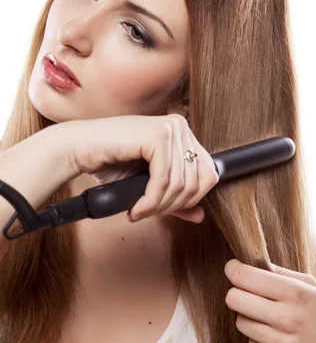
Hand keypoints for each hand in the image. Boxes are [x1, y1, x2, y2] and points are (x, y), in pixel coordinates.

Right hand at [68, 113, 218, 223]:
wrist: (79, 150)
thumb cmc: (111, 163)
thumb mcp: (150, 184)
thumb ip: (175, 197)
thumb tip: (201, 215)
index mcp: (183, 133)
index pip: (209, 173)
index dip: (190, 199)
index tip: (164, 209)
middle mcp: (180, 126)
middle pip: (199, 181)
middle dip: (173, 205)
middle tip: (149, 212)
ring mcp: (170, 128)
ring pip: (181, 184)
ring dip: (159, 206)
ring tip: (139, 211)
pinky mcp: (157, 136)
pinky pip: (164, 180)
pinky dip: (150, 201)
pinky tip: (136, 208)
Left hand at [224, 259, 315, 342]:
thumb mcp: (312, 286)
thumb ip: (281, 273)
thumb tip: (249, 261)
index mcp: (296, 293)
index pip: (245, 276)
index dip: (233, 269)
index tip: (232, 268)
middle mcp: (287, 318)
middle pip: (234, 299)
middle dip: (236, 292)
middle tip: (245, 292)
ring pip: (240, 322)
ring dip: (249, 317)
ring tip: (267, 316)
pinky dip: (259, 338)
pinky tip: (276, 336)